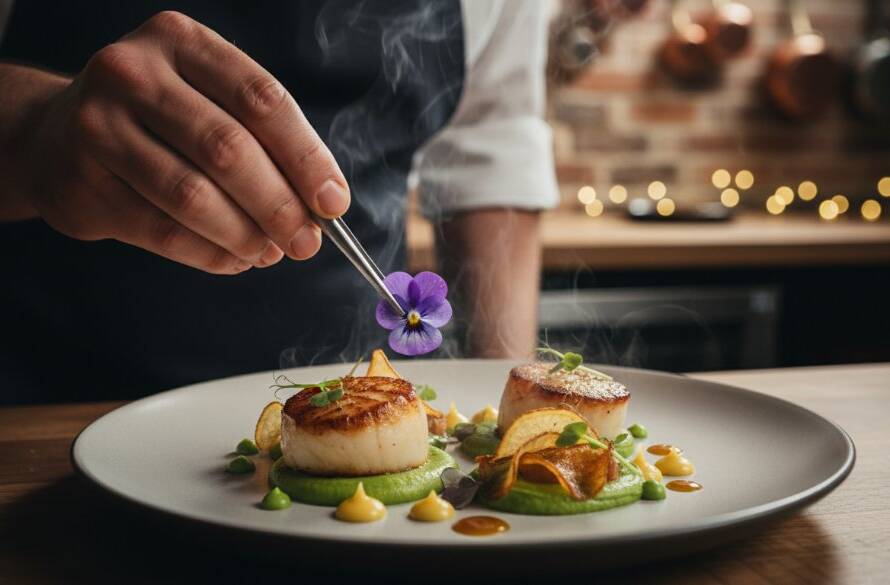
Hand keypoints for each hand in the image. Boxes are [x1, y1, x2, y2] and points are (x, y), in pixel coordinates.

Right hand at [23, 11, 348, 273]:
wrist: (57, 136)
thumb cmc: (159, 121)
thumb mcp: (208, 101)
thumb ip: (263, 140)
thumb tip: (323, 204)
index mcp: (180, 42)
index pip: (261, 99)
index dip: (306, 156)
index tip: (334, 202)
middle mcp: (134, 74)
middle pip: (227, 149)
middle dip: (280, 205)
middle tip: (306, 242)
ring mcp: (99, 127)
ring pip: (193, 196)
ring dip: (246, 235)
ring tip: (271, 253)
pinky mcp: (82, 185)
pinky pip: (163, 232)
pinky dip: (211, 254)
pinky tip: (235, 259)